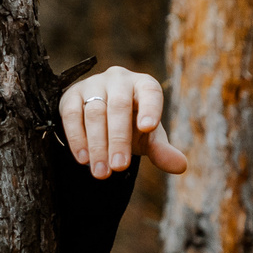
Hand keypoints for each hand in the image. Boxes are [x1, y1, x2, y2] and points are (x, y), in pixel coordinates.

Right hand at [59, 66, 187, 178]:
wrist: (101, 119)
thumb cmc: (132, 126)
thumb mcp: (148, 138)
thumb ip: (162, 151)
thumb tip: (181, 167)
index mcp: (144, 86)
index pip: (150, 93)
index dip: (149, 108)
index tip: (147, 128)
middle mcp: (119, 79)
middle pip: (118, 107)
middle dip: (118, 140)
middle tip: (119, 168)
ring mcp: (93, 84)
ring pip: (94, 112)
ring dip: (97, 145)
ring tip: (102, 173)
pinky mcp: (71, 94)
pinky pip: (72, 114)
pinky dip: (77, 138)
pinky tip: (84, 159)